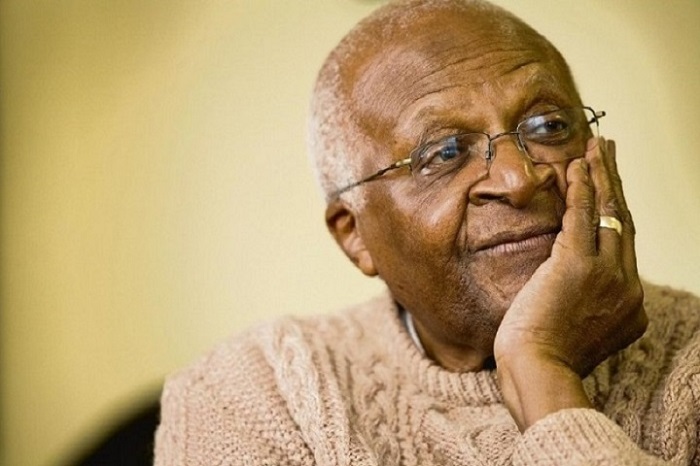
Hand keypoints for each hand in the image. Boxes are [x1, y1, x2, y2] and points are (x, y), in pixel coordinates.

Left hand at [493, 138, 646, 430]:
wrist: (539, 374)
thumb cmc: (545, 362)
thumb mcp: (578, 335)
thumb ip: (584, 309)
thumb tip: (570, 293)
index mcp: (630, 305)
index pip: (625, 248)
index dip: (618, 215)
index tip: (611, 193)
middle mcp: (627, 286)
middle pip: (625, 222)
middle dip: (616, 183)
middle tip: (608, 153)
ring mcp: (606, 274)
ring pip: (609, 211)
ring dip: (601, 174)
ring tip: (596, 146)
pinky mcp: (577, 264)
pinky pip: (582, 215)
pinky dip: (580, 187)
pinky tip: (576, 165)